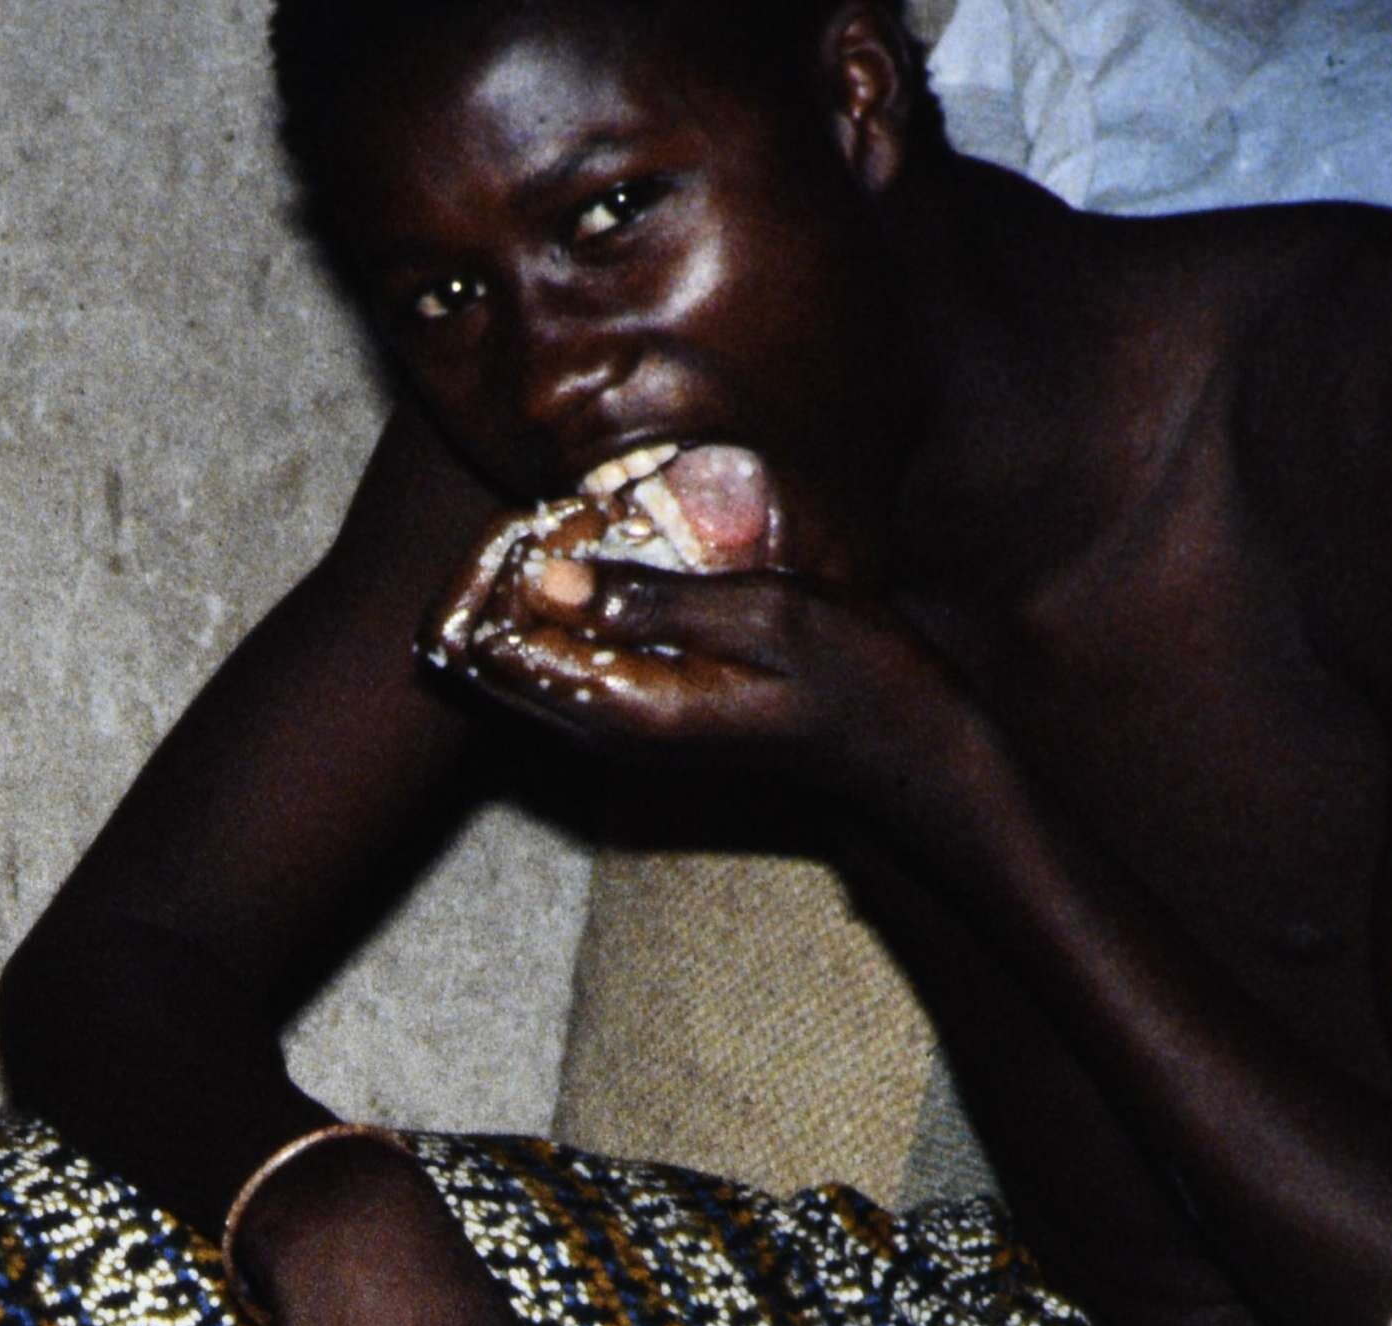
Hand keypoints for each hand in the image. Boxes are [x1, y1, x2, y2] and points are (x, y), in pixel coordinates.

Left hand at [426, 543, 978, 815]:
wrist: (904, 746)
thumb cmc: (853, 675)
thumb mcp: (765, 614)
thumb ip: (655, 599)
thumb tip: (550, 577)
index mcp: (623, 710)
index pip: (492, 649)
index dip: (499, 573)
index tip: (547, 518)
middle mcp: (604, 730)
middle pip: (487, 657)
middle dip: (502, 578)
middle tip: (558, 513)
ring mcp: (618, 725)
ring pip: (522, 656)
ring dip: (537, 586)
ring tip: (587, 525)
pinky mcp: (640, 709)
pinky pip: (568, 654)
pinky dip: (571, 602)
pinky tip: (617, 556)